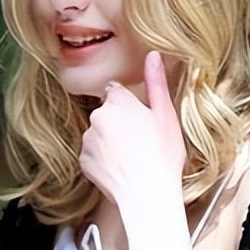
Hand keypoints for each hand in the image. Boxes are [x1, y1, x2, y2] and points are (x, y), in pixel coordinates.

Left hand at [79, 51, 186, 204]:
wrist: (147, 194)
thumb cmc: (162, 154)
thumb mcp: (165, 115)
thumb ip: (156, 82)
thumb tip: (153, 55)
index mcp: (117, 101)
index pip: (117, 92)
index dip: (131, 106)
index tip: (142, 121)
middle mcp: (97, 116)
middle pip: (107, 113)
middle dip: (120, 123)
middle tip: (141, 142)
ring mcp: (88, 140)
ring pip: (99, 134)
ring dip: (111, 142)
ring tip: (133, 158)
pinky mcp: (83, 161)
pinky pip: (93, 155)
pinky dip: (104, 160)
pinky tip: (121, 170)